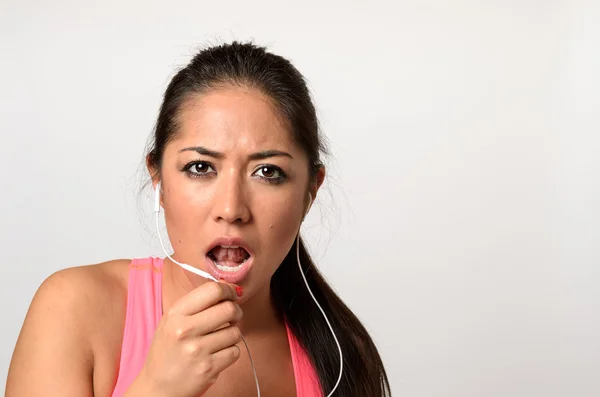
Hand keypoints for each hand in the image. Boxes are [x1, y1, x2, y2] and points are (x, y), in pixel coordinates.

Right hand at [128, 281, 242, 396]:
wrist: (157, 387)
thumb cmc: (167, 351)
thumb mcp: (171, 321)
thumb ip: (196, 304)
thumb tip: (228, 290)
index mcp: (176, 314)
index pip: (213, 290)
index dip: (228, 290)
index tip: (232, 294)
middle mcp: (185, 330)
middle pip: (229, 308)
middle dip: (236, 311)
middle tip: (232, 316)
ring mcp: (198, 350)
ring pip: (235, 331)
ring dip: (232, 334)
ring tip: (219, 339)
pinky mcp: (209, 368)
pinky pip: (235, 351)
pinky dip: (230, 352)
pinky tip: (217, 354)